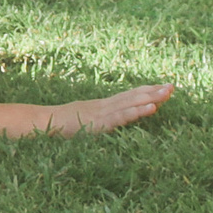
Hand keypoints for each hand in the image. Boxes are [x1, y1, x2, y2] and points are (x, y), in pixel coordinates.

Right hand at [43, 84, 173, 134]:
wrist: (40, 123)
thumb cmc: (57, 126)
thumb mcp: (80, 124)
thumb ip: (93, 123)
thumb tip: (102, 126)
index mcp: (101, 107)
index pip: (127, 96)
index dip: (145, 91)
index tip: (162, 87)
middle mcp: (104, 106)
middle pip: (133, 96)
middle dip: (154, 91)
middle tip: (173, 86)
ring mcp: (102, 113)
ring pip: (131, 103)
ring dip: (152, 97)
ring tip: (168, 93)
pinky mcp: (100, 123)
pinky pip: (122, 116)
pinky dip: (138, 111)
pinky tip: (152, 107)